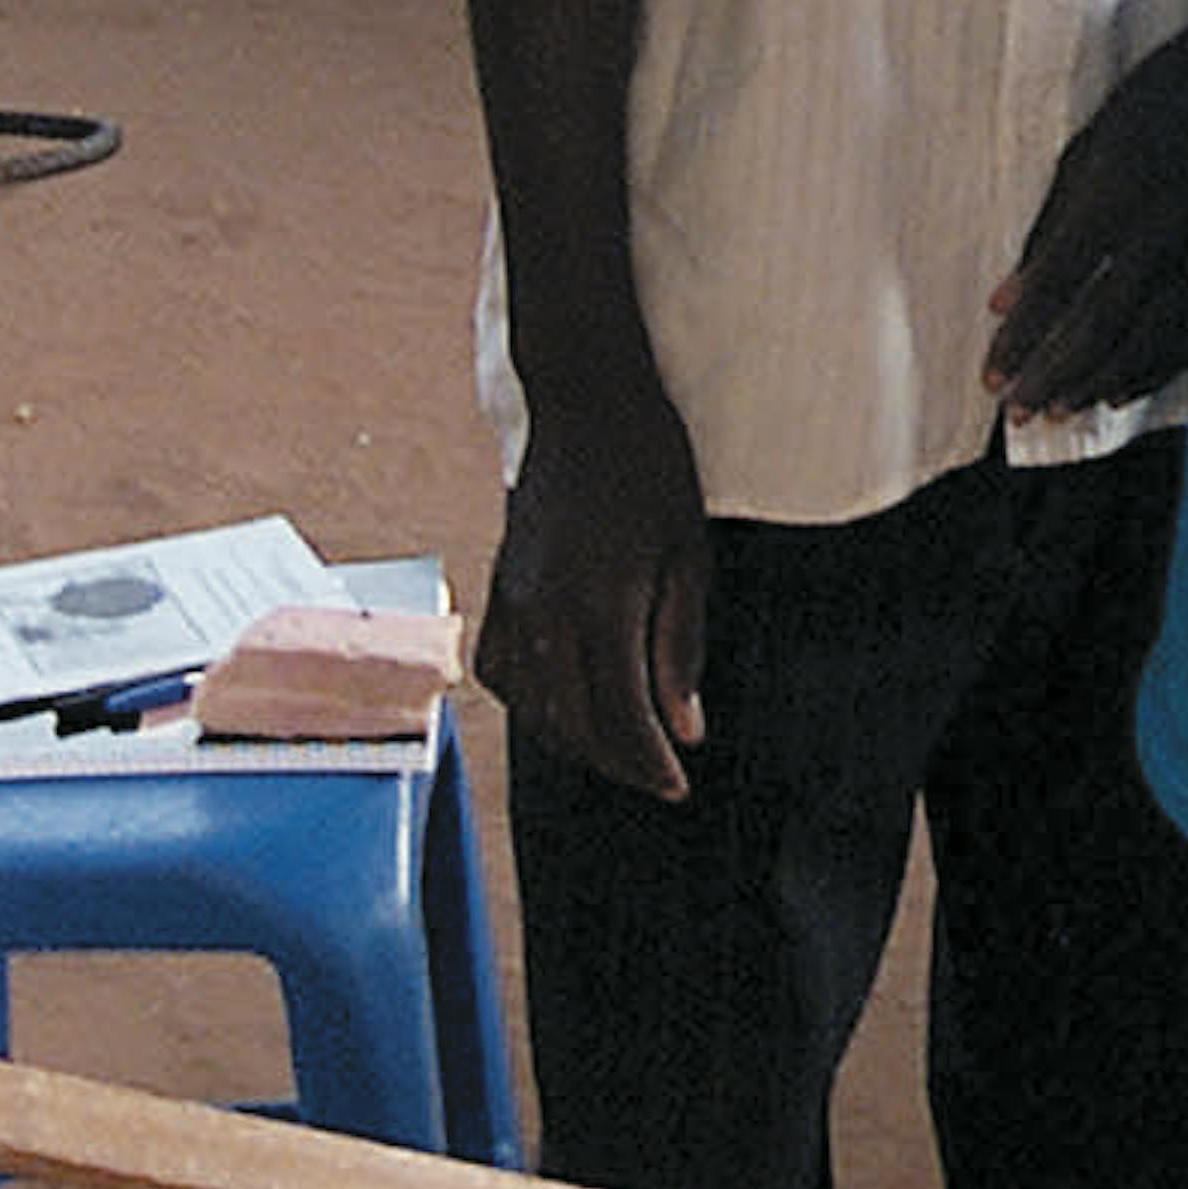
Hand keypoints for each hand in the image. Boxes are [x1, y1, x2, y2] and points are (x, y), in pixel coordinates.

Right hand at [470, 388, 713, 802]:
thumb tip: (685, 729)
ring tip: (621, 749)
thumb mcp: (688, 557)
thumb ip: (681, 650)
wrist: (585, 403)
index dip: (651, 763)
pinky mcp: (498, 589)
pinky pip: (501, 672)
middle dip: (618, 763)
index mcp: (600, 607)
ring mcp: (512, 603)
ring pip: (532, 708)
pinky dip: (530, 704)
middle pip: (573, 726)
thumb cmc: (650, 469)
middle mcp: (544, 615)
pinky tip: (564, 704)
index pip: (621, 719)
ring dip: (576, 741)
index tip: (679, 785)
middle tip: (659, 775)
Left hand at [987, 0, 1187, 420]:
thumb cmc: (1157, 104)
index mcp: (1122, 186)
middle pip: (1104, 320)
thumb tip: (1010, 295)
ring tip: (1059, 406)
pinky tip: (1119, 389)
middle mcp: (1171, 223)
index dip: (1023, 332)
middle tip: (1017, 405)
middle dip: (1055, 369)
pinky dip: (1154, 367)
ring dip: (1101, 379)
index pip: (1059, 279)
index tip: (993, 370)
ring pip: (1153, 336)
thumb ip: (1054, 222)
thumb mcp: (1091, 146)